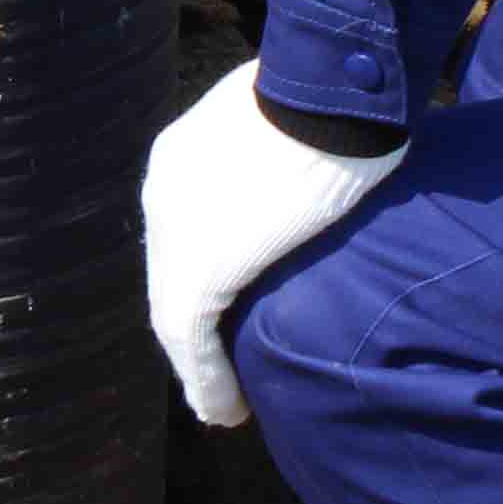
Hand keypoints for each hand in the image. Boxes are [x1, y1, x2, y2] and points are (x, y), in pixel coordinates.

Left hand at [142, 67, 406, 429]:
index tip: (242, 299)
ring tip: (225, 405)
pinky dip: (206, 380)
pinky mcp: (195, 269)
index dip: (217, 267)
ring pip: (176, 314)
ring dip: (199, 365)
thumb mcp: (301, 116)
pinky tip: (226, 412)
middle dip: (198, 322)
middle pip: (175, 273)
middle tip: (225, 366)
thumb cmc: (336, 90)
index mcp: (187, 153)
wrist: (330, 91)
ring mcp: (175, 231)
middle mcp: (166, 191)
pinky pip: (189, 340)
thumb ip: (293, 145)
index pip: (193, 226)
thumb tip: (328, 157)